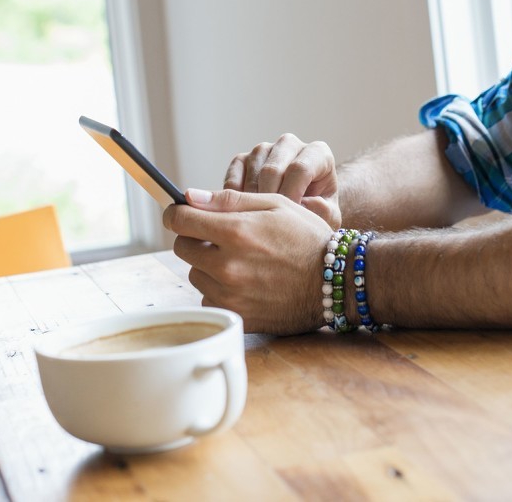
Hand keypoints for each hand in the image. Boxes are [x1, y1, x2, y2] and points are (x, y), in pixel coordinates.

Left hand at [164, 188, 332, 334]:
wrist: (335, 280)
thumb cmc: (306, 237)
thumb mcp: (274, 205)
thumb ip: (228, 200)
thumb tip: (189, 197)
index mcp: (234, 232)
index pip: (179, 220)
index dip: (176, 213)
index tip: (180, 213)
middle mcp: (227, 265)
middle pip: (181, 248)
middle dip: (195, 238)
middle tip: (220, 237)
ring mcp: (230, 294)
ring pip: (194, 273)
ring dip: (207, 265)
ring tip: (239, 260)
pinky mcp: (236, 315)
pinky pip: (208, 297)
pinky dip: (219, 289)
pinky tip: (244, 282)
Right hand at [223, 134, 340, 228]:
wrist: (303, 205)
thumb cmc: (318, 209)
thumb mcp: (329, 216)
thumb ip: (323, 211)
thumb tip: (306, 204)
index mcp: (317, 152)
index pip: (299, 169)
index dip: (291, 197)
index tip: (287, 221)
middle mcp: (289, 144)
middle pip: (272, 170)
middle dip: (269, 202)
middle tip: (269, 226)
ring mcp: (264, 149)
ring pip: (252, 173)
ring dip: (252, 201)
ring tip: (258, 223)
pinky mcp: (242, 159)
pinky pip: (233, 178)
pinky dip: (235, 199)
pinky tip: (243, 215)